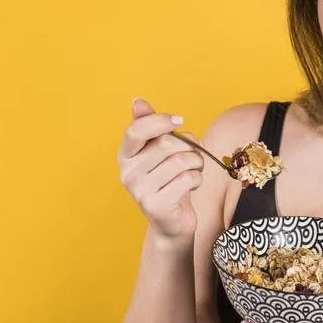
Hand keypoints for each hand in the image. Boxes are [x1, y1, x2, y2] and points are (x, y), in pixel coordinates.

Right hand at [117, 97, 204, 245]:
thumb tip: (138, 101)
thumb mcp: (158, 151)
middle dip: (189, 146)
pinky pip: (188, 178)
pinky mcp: (157, 205)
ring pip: (181, 160)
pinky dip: (198, 179)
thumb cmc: (168, 180)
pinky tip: (191, 186)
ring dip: (196, 163)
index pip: (136, 130)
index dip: (160, 121)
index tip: (180, 120)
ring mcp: (140, 191)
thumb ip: (149, 126)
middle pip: (167, 143)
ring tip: (193, 170)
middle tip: (192, 156)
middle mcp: (128, 173)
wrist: (171, 222)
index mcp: (125, 155)